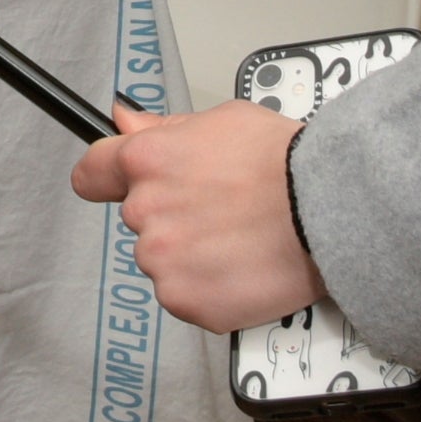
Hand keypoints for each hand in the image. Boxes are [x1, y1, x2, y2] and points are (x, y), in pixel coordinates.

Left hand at [69, 100, 318, 330]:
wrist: (329, 211)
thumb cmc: (286, 163)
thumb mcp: (222, 120)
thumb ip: (164, 128)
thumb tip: (125, 121)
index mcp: (147, 161)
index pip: (92, 174)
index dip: (105, 179)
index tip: (112, 184)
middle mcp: (146, 212)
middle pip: (140, 220)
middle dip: (172, 216)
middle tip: (220, 211)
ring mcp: (163, 261)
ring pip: (163, 260)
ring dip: (191, 255)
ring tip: (238, 238)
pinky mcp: (187, 301)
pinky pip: (186, 296)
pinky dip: (209, 288)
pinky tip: (241, 267)